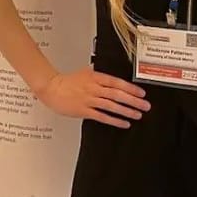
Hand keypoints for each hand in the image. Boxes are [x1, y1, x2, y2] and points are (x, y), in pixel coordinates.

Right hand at [35, 68, 149, 128]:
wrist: (51, 88)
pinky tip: (123, 123)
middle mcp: (93, 88)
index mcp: (95, 77)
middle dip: (133, 100)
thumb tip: (113, 78)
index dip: (130, 88)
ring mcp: (89, 100)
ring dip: (126, 111)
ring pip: (111, 106)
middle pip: (117, 94)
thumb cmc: (67, 81)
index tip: (142, 93)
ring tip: (137, 115)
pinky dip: (114, 120)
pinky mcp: (83, 110)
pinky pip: (102, 116)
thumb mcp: (85, 72)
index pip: (116, 82)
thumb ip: (99, 75)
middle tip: (145, 105)